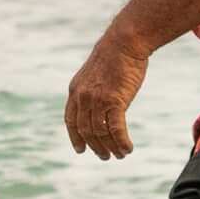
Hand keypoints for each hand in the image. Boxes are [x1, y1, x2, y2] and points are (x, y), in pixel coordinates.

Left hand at [64, 27, 149, 159]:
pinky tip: (128, 148)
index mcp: (75, 90)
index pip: (71, 120)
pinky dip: (121, 142)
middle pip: (85, 131)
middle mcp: (83, 97)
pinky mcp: (114, 101)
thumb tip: (98, 106)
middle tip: (105, 156)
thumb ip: (92, 90)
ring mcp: (97, 100)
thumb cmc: (114, 56)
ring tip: (120, 154)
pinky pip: (116, 130)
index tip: (80, 149)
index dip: (75, 137)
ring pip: (101, 133)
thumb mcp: (94, 74)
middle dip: (95, 147)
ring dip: (111, 147)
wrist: (124, 42)